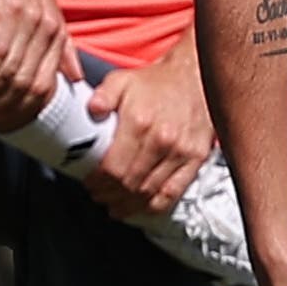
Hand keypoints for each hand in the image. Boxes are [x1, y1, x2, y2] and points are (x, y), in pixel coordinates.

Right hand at [0, 0, 70, 128]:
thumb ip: (58, 44)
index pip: (46, 86)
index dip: (21, 107)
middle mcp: (50, 29)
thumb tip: (75, 76)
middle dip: (1, 105)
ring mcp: (32, 20)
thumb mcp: (42, 6)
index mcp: (58, 32)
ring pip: (13, 74)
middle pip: (30, 86)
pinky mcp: (10, 10)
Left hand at [83, 39, 216, 219]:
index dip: (98, 182)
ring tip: (115, 206)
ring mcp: (181, 152)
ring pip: (150, 192)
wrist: (195, 78)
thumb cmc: (156, 83)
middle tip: (99, 196)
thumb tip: (91, 110)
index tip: (91, 184)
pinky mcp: (196, 159)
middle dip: (110, 195)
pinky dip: (155, 206)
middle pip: (130, 184)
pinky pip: (174, 192)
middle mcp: (162, 140)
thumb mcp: (122, 80)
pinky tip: (142, 207)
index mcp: (140, 122)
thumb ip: (103, 95)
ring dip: (129, 205)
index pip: (113, 167)